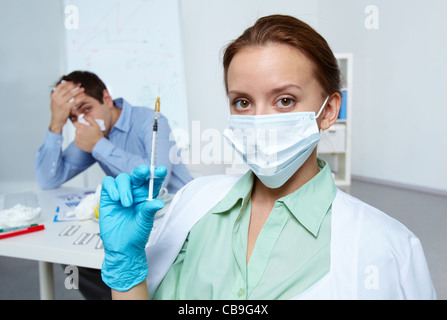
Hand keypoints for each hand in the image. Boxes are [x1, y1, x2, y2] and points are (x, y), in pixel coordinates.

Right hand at [49, 81, 84, 133]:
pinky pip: (74, 101)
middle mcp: (56, 98)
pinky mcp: (65, 107)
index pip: (60, 86)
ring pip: (71, 94)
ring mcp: (60, 102)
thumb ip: (58, 94)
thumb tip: (64, 86)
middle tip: (79, 84)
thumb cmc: (57, 111)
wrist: (56, 120)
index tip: (73, 81)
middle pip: (66, 89)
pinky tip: (83, 97)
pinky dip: (79, 99)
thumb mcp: (55, 101)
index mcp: (53, 95)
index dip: (67, 83)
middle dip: (74, 85)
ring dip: (78, 91)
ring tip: (83, 89)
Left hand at [73, 115, 103, 152]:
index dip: (78, 124)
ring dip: (80, 135)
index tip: (82, 126)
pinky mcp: (77, 143)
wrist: (98, 145)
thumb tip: (84, 117)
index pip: (75, 123)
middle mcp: (78, 133)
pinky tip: (85, 141)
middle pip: (76, 129)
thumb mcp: (96, 125)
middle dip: (81, 130)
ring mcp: (77, 139)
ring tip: (87, 137)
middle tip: (87, 133)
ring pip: (76, 135)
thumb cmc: (98, 136)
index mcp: (82, 127)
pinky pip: (76, 140)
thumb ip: (89, 119)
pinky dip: (80, 140)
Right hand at [99, 165, 166, 291]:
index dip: (157, 174)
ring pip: (123, 178)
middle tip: (143, 173)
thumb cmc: (136, 234)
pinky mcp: (108, 196)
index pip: (153, 181)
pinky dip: (112, 187)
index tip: (161, 170)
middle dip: (141, 171)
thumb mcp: (145, 222)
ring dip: (125, 188)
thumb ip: (149, 210)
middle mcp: (135, 192)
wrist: (121, 246)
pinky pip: (108, 183)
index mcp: (147, 195)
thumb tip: (159, 202)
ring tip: (126, 203)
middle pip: (138, 175)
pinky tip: (115, 198)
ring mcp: (121, 193)